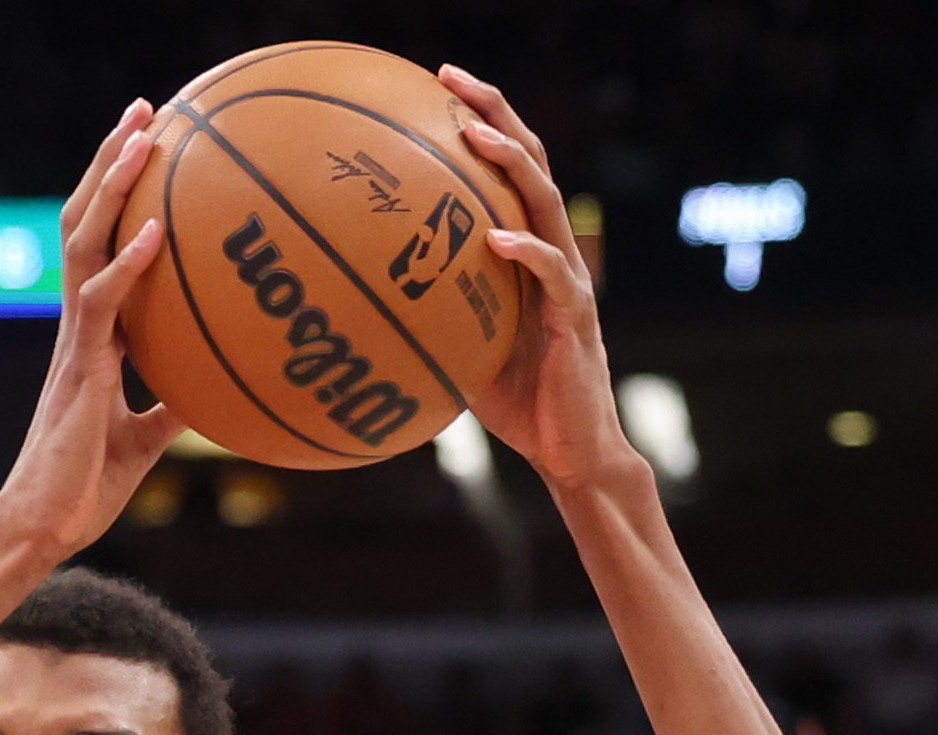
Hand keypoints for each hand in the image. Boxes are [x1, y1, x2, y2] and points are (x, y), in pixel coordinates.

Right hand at [0, 105, 185, 579]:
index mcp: (92, 336)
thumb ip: (171, 406)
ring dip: (111, 187)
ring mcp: (74, 341)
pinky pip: (101, 303)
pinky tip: (155, 232)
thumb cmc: (85, 489)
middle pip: (86, 223)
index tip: (147, 151)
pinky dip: (128, 264)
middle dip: (110, 165)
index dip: (118, 198)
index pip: (100, 247)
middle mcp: (79, 326)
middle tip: (142, 111)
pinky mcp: (77, 368)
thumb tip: (210, 389)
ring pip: (84, 243)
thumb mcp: (145, 440)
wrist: (46, 525)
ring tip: (140, 135)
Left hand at [434, 68, 634, 497]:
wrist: (572, 453)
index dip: (482, 123)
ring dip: (510, 164)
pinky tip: (496, 236)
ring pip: (546, 204)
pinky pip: (552, 275)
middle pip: (532, 164)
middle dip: (495, 114)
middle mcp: (555, 254)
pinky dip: (526, 252)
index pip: (511, 172)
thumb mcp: (462, 347)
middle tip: (451, 78)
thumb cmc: (518, 405)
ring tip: (474, 135)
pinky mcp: (577, 319)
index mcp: (529, 254)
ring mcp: (569, 283)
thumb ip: (433, 312)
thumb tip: (360, 299)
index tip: (439, 86)